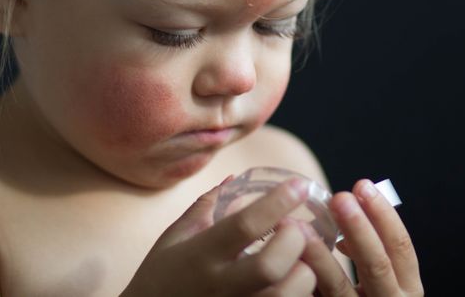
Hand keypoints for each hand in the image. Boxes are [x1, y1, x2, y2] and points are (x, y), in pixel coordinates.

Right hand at [121, 177, 317, 296]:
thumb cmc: (160, 276)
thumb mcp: (174, 237)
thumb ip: (206, 206)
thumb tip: (234, 179)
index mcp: (201, 253)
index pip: (244, 224)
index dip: (276, 203)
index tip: (299, 185)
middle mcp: (219, 285)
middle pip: (271, 266)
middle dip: (294, 242)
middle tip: (300, 229)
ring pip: (285, 296)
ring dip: (304, 274)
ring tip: (303, 260)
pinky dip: (298, 295)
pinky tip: (293, 282)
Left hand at [300, 179, 423, 296]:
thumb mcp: (377, 275)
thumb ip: (366, 246)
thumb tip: (344, 207)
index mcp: (407, 287)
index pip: (401, 247)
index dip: (383, 215)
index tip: (362, 185)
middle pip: (376, 265)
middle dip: (358, 229)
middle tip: (338, 198)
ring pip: (340, 287)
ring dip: (320, 255)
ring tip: (300, 227)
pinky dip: (301, 282)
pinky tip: (286, 262)